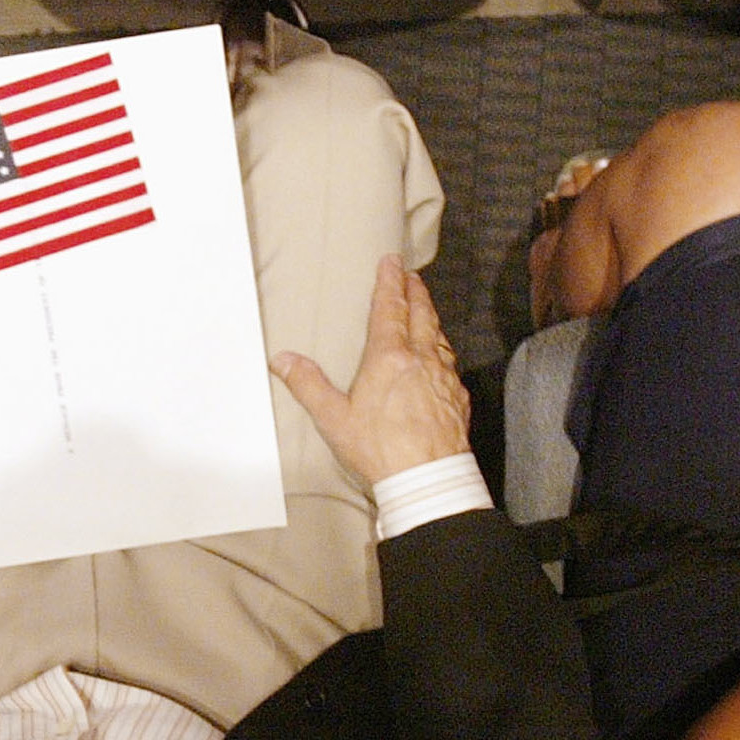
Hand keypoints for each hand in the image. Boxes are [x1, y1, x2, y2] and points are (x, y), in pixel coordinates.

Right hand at [273, 256, 469, 487]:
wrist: (427, 478)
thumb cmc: (380, 449)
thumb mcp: (334, 418)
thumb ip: (308, 385)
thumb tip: (283, 360)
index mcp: (389, 358)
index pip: (389, 309)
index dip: (389, 282)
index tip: (391, 261)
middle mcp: (421, 360)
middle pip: (421, 314)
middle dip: (415, 291)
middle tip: (412, 275)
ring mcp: (443, 378)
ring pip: (439, 336)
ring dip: (431, 317)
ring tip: (425, 309)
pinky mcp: (456, 399)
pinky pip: (449, 364)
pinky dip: (442, 350)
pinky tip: (438, 358)